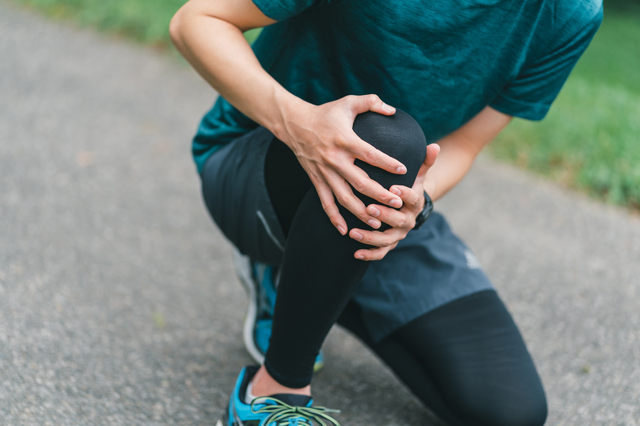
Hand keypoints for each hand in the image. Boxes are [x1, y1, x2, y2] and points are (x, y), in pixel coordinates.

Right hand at [278, 95, 406, 234]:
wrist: (294, 124)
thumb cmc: (325, 113)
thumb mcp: (348, 102)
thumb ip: (371, 102)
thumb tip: (393, 110)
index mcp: (345, 140)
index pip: (370, 154)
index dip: (387, 163)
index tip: (404, 170)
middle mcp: (334, 159)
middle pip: (360, 182)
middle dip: (380, 195)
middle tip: (398, 204)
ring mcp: (324, 172)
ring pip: (344, 198)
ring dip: (361, 212)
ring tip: (377, 223)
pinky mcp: (316, 180)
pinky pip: (325, 203)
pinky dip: (334, 218)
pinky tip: (344, 230)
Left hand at [349, 144, 439, 260]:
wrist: (408, 208)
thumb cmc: (408, 186)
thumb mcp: (417, 174)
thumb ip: (425, 161)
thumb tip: (434, 145)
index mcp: (415, 202)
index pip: (412, 197)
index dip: (404, 193)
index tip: (393, 188)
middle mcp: (408, 220)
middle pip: (398, 220)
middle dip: (384, 215)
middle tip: (369, 208)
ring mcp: (398, 234)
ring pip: (386, 239)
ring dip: (370, 237)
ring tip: (353, 232)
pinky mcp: (389, 244)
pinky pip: (380, 252)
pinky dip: (368, 254)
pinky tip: (355, 253)